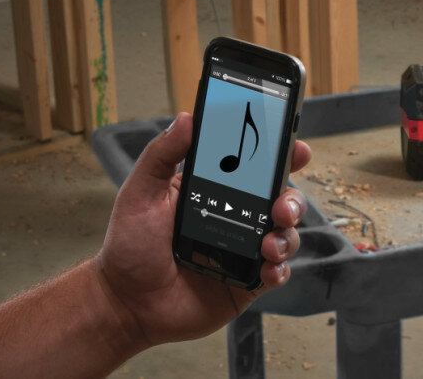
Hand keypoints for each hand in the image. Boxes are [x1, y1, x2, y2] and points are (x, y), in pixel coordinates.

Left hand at [93, 112, 310, 346]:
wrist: (126, 304)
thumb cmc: (129, 247)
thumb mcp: (141, 193)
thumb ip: (162, 154)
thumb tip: (186, 118)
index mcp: (214, 189)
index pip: (255, 166)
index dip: (281, 155)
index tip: (296, 149)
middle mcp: (236, 216)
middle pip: (281, 198)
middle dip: (292, 199)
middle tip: (280, 207)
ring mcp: (244, 249)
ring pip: (286, 234)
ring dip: (287, 235)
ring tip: (269, 245)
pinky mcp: (247, 281)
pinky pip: (278, 271)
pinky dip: (281, 269)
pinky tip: (268, 269)